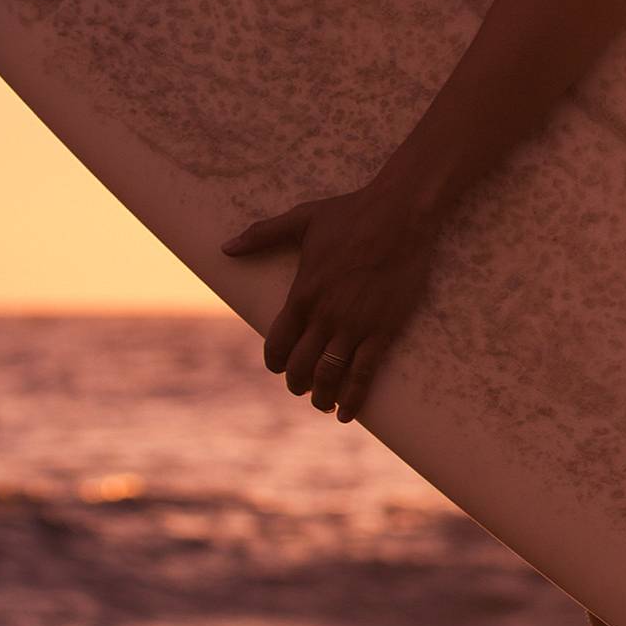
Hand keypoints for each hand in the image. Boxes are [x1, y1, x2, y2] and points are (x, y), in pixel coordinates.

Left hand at [222, 181, 436, 422]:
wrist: (401, 214)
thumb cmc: (351, 213)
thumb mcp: (301, 219)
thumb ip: (261, 235)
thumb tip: (225, 248)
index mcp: (302, 294)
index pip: (277, 343)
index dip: (275, 362)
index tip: (279, 368)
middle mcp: (324, 316)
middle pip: (301, 366)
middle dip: (298, 384)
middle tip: (302, 389)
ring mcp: (354, 326)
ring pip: (330, 376)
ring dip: (323, 397)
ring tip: (324, 405)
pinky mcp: (383, 330)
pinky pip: (364, 373)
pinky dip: (354, 397)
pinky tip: (347, 413)